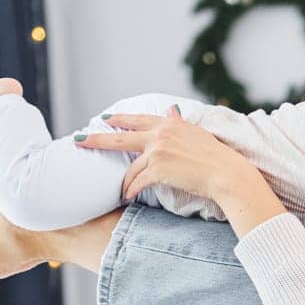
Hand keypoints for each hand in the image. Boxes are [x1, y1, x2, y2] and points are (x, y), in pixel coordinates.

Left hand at [75, 105, 260, 203]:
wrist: (226, 173)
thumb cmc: (216, 156)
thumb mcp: (196, 132)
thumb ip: (178, 122)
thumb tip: (170, 108)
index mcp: (169, 123)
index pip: (137, 119)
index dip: (119, 119)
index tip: (105, 119)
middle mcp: (161, 134)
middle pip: (120, 138)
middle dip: (96, 139)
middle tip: (79, 139)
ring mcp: (158, 151)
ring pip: (132, 168)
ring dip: (125, 181)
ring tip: (121, 190)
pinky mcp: (158, 169)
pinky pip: (138, 182)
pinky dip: (131, 190)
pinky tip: (127, 196)